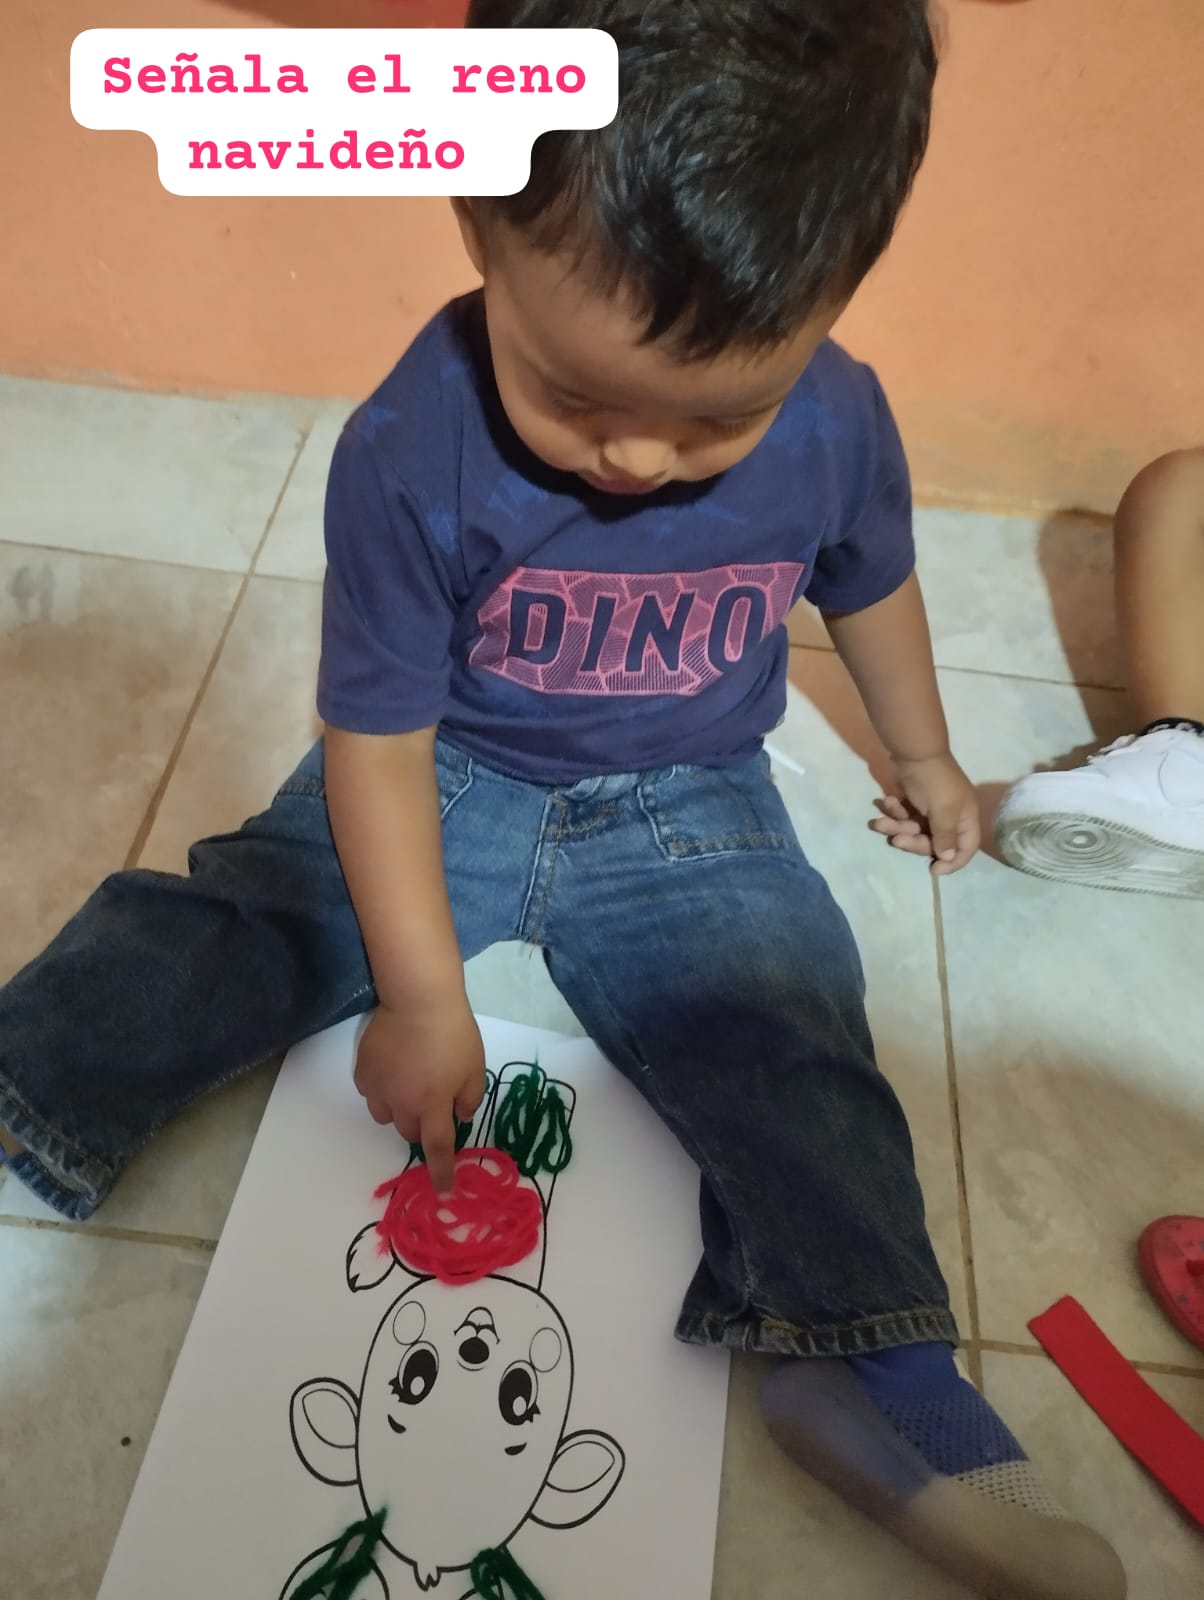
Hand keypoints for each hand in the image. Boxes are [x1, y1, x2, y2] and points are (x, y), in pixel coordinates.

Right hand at [353, 998, 485, 1194]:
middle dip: (422, 1125)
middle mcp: (402, 1103)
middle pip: (410, 1132)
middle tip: (433, 1100)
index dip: (441, 1171)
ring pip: (386, 1116)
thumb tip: (459, 1116)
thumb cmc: (453, 1033)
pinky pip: (371, 1093)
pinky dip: (382, 1089)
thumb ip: (469, 1098)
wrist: (417, 1000)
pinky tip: (393, 1067)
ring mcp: (378, 1087)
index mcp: (432, 1105)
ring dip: (400, 1109)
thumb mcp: (475, 1066)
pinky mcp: (363, 1071)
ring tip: (410, 1083)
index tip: (443, 1190)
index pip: (437, 1148)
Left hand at [869, 751, 980, 874]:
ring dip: (897, 827)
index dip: (953, 862)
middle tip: (896, 839)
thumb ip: (945, 835)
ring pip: (915, 830)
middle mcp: (951, 816)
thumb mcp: (944, 810)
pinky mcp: (914, 802)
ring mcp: (932, 809)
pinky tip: (885, 802)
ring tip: (879, 823)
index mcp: (965, 818)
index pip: (966, 848)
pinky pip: (905, 816)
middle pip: (934, 842)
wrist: (913, 751)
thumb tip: (948, 858)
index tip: (933, 870)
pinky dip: (895, 812)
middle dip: (913, 842)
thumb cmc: (934, 781)